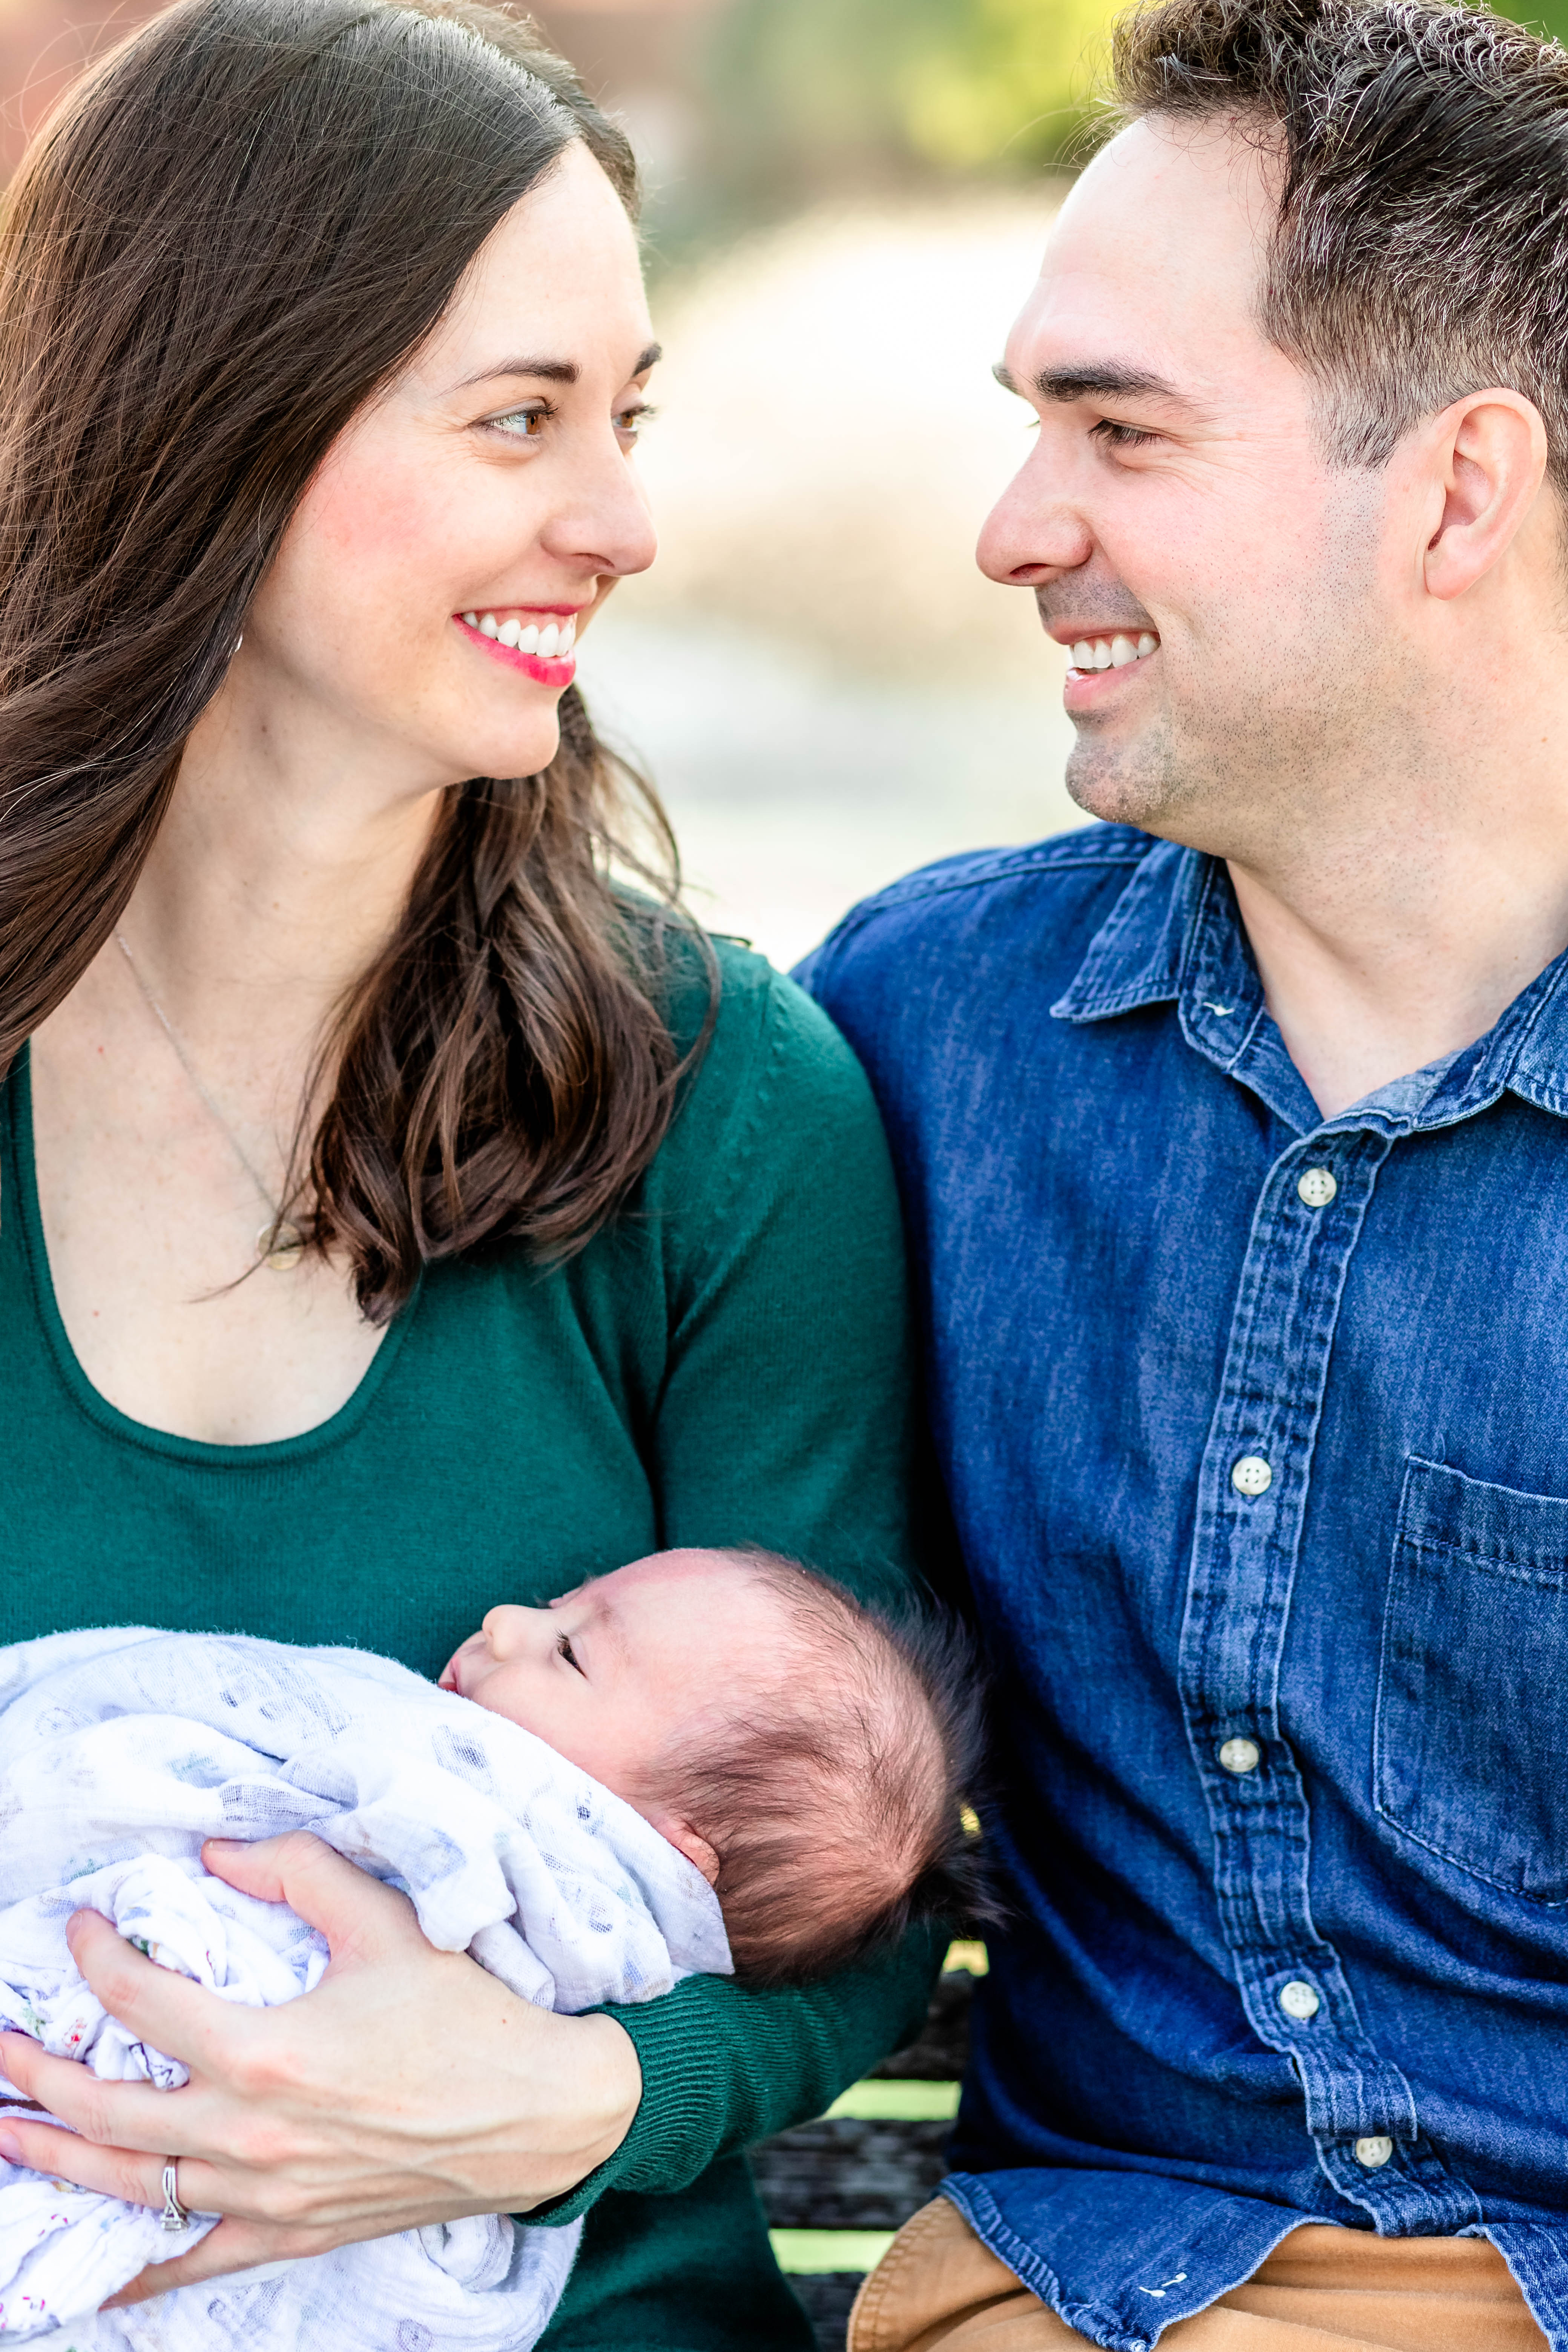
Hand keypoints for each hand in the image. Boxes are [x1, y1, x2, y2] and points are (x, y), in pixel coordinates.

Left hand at [0, 1832, 641, 2305]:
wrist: (539, 2112)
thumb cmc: (466, 2014)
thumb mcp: (386, 1920)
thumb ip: (297, 1871)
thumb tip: (215, 1855)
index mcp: (266, 2050)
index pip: (141, 2002)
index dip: (95, 1957)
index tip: (77, 1926)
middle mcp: (250, 2133)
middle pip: (106, 2109)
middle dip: (35, 2075)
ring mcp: (266, 2195)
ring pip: (129, 2185)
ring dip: (55, 2157)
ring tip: (5, 2130)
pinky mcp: (293, 2232)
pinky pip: (191, 2261)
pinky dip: (132, 2270)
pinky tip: (89, 2270)